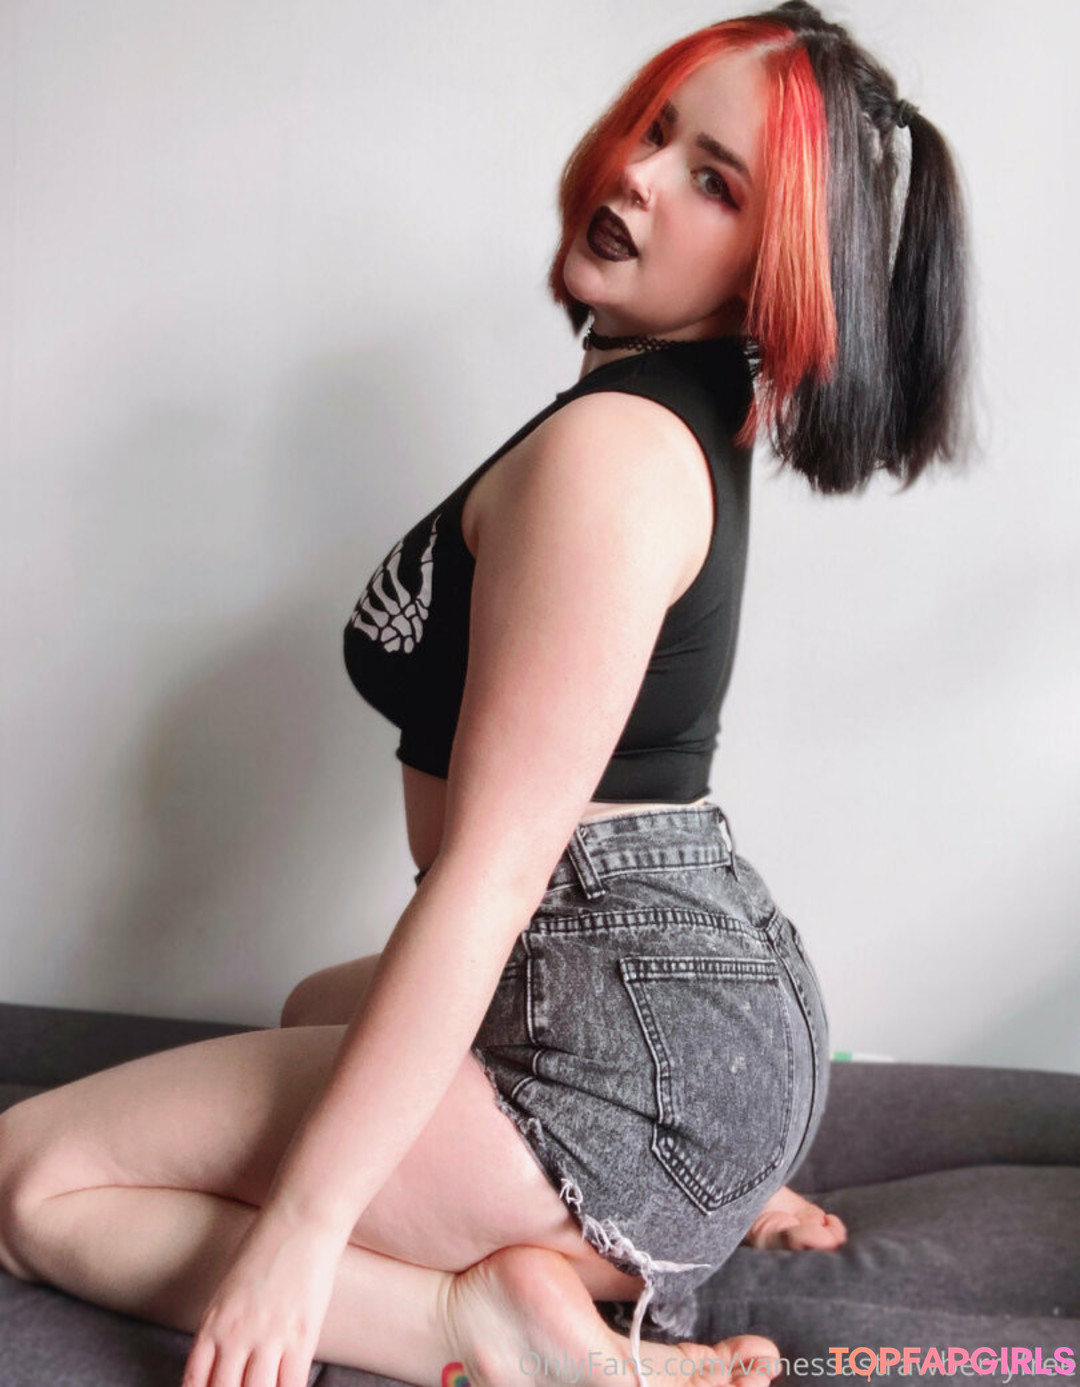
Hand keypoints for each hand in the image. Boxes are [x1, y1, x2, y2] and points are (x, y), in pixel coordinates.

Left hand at [181, 1206, 345, 1386]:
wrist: (300, 1218)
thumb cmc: (265, 1246)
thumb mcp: (229, 1288)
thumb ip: (223, 1327)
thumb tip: (226, 1362)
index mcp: (212, 1323)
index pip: (194, 1384)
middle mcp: (235, 1335)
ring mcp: (269, 1337)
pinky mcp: (302, 1336)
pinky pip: (291, 1386)